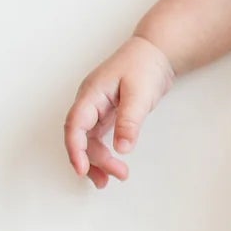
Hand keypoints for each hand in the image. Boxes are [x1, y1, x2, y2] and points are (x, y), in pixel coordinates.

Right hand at [63, 35, 175, 188]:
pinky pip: (98, 137)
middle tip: (117, 175)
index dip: (75, 149)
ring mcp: (96, 108)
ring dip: (98, 159)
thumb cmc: (144, 65)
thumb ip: (130, 121)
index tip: (82, 169)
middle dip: (94, 159)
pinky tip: (111, 164)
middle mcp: (89, 102)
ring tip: (114, 177)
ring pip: (89, 140)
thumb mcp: (140, 94)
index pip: (75, 125)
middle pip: (81, 137)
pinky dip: (104, 152)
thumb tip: (122, 148)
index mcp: (91, 94)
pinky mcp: (107, 114)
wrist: (155, 53)